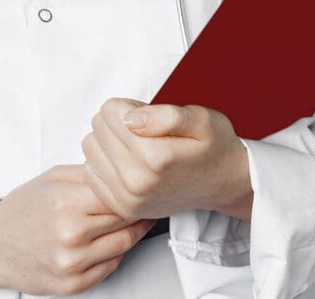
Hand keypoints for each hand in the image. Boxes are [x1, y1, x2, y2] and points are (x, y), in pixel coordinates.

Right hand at [0, 163, 155, 294]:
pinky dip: (118, 250)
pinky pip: (112, 265)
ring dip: (134, 229)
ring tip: (135, 216)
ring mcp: (73, 263)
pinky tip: (112, 237)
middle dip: (137, 207)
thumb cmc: (22, 211)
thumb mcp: (53, 178)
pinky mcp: (74, 284)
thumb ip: (89, 173)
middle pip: (125, 218)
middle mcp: (71, 235)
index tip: (141, 183)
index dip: (132, 187)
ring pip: (124, 243)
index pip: (118, 194)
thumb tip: (121, 169)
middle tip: (144, 198)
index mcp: (65, 202)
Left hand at [80, 98, 253, 221]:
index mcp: (156, 157)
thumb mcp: (201, 119)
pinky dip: (104, 161)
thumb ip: (165, 116)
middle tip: (144, 128)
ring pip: (90, 148)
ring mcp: (128, 199)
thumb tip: (129, 119)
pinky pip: (90, 172)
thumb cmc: (213, 146)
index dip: (127, 105)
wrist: (224, 182)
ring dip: (109, 139)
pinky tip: (127, 160)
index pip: (110, 112)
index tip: (146, 113)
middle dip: (117, 120)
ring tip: (137, 143)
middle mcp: (138, 183)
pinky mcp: (122, 208)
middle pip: (98, 128)